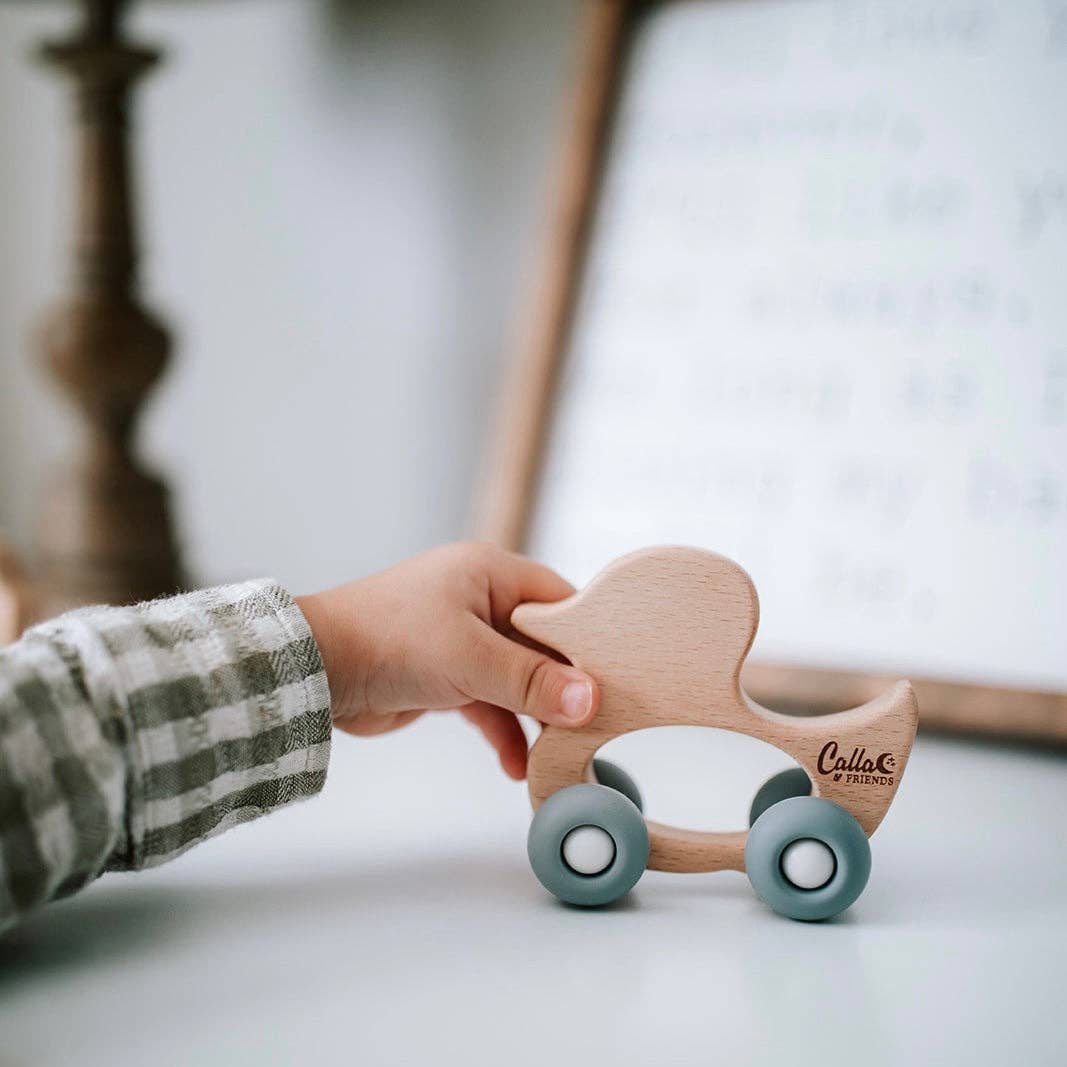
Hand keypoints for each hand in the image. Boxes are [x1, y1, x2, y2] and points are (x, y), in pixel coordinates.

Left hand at [295, 542, 597, 779]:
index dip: (587, 639)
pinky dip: (504, 732)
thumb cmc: (386, 640)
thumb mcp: (468, 658)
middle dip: (563, 688)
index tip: (616, 678)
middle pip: (542, 645)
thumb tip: (589, 699)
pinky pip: (490, 704)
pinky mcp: (446, 676)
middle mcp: (479, 601)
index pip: (558, 602)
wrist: (314, 671)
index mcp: (489, 574)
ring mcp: (462, 640)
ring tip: (557, 755)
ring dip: (534, 718)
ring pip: (518, 679)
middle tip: (592, 724)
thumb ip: (530, 681)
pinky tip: (515, 766)